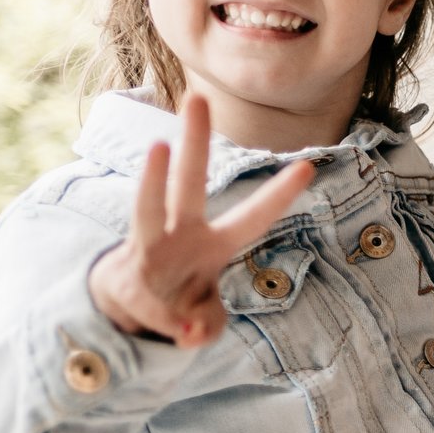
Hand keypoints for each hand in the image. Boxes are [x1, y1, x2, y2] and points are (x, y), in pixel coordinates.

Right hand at [87, 92, 315, 347]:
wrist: (125, 307)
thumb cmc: (178, 300)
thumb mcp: (204, 321)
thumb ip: (206, 325)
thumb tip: (190, 332)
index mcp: (215, 244)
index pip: (254, 217)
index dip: (279, 195)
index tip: (309, 166)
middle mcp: (183, 235)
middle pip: (190, 184)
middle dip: (195, 142)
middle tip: (198, 97)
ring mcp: (150, 245)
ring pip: (147, 205)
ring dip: (152, 178)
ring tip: (157, 147)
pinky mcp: (124, 267)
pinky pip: (148, 294)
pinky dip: (169, 322)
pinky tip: (182, 335)